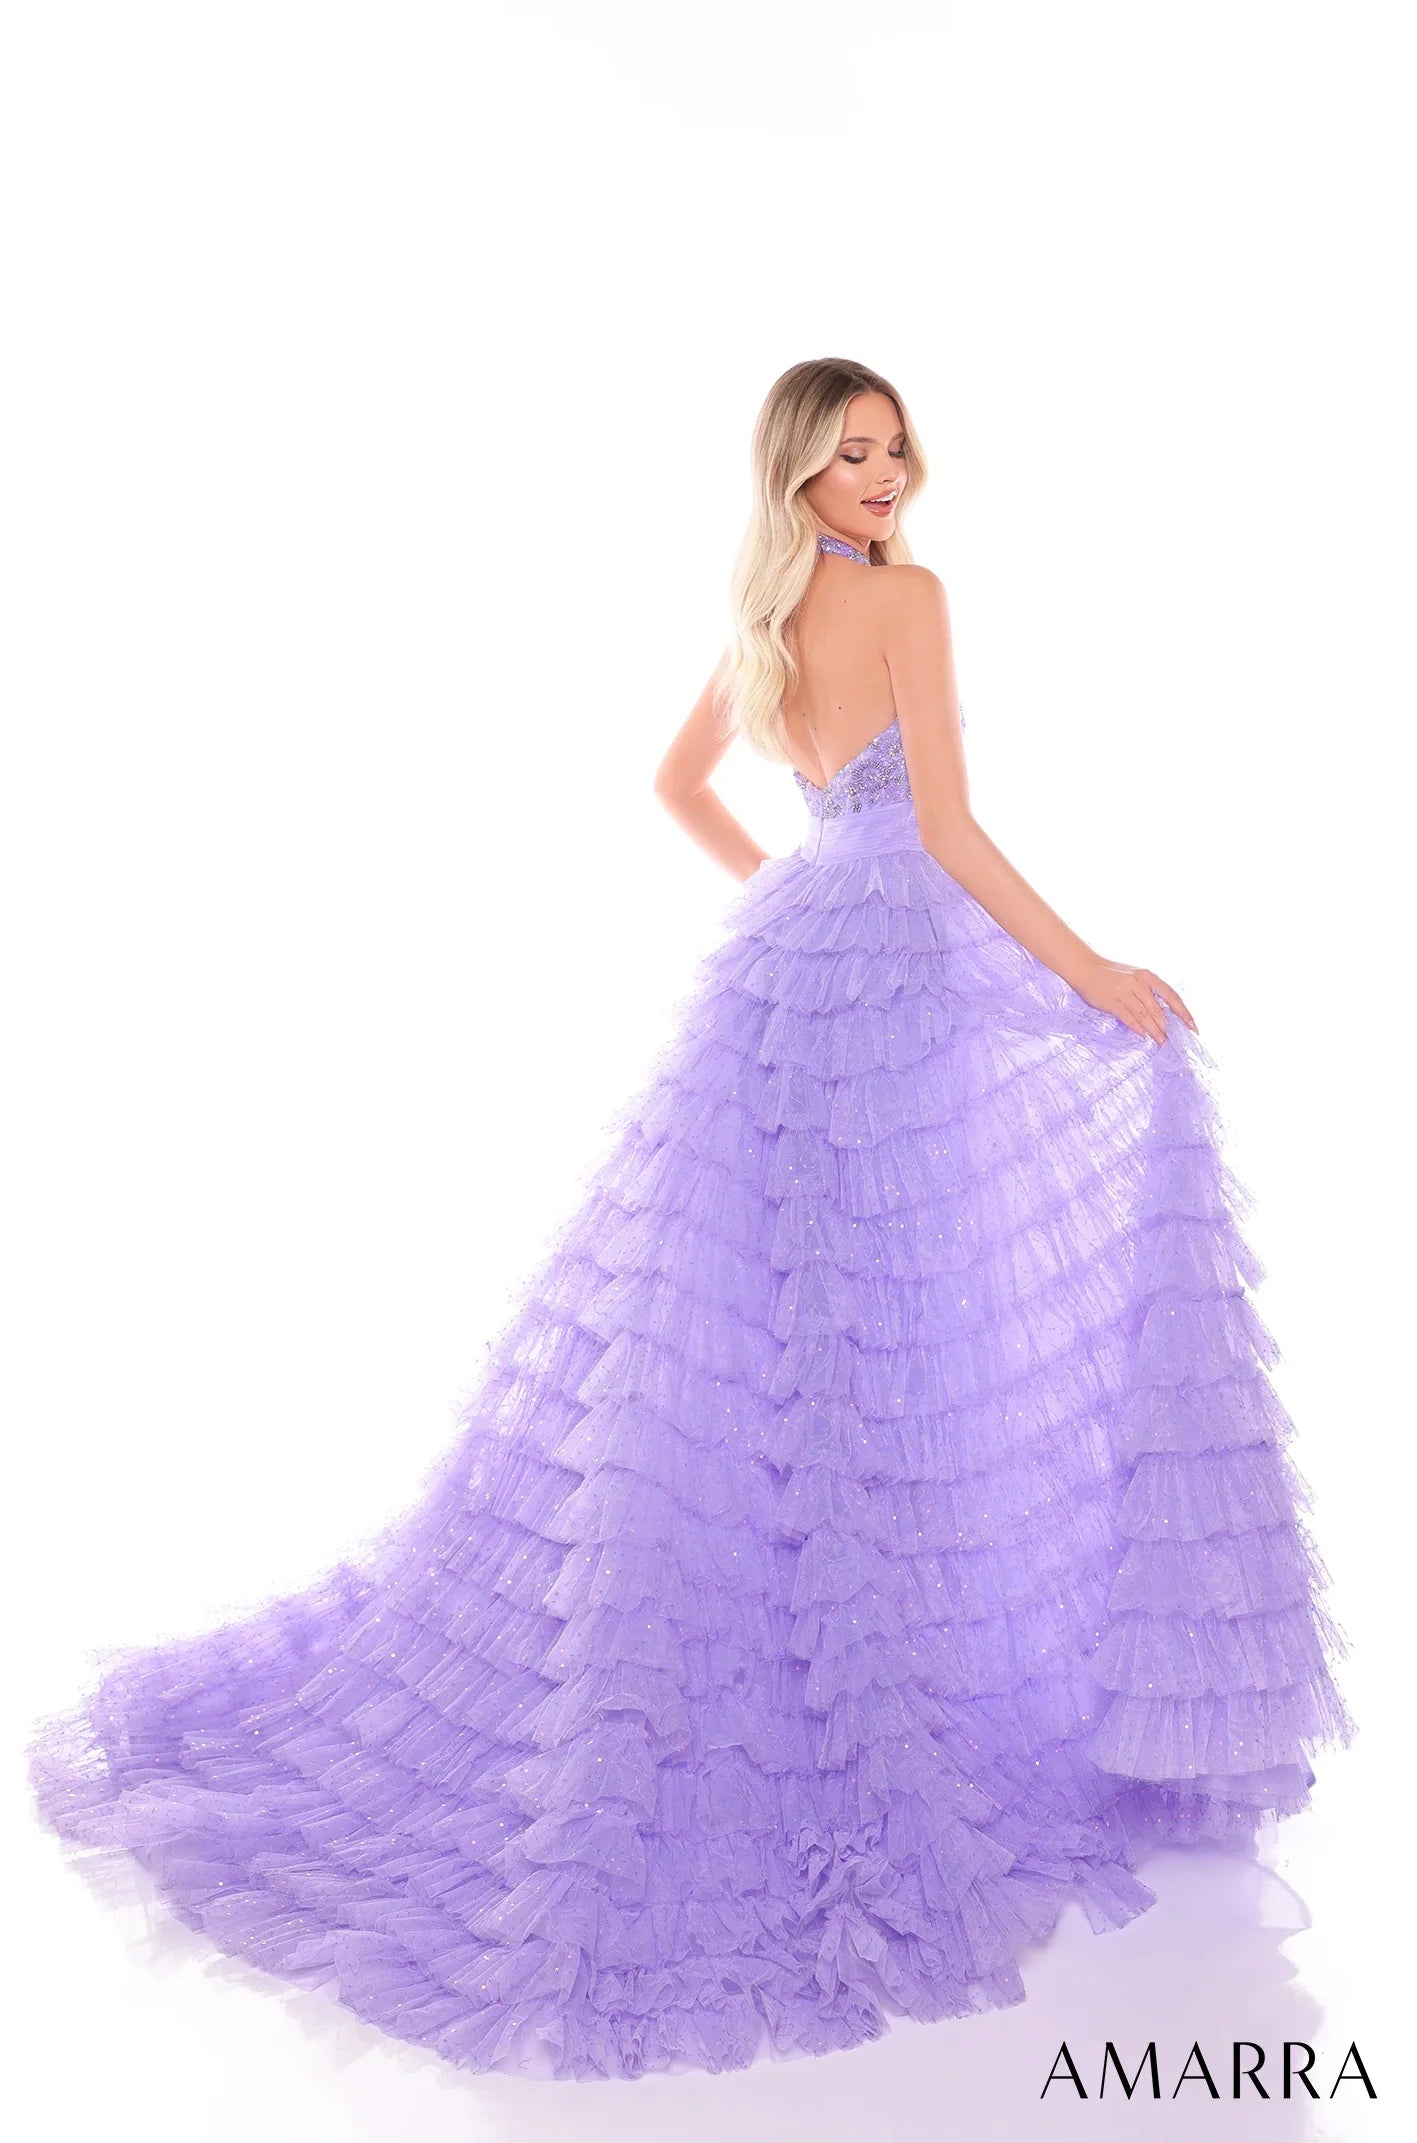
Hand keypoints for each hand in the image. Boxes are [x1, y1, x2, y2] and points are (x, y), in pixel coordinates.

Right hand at [1069, 956, 1196, 1043]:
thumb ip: (1147, 992)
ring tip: (1161, 1042)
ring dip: (1154, 1031)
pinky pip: (1127, 1017)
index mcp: (1147, 976)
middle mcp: (1138, 983)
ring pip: (1144, 1015)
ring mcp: (1124, 991)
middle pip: (1158, 1010)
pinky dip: (1137, 1027)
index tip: (1192, 1026)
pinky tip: (1143, 1035)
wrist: (1085, 967)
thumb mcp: (1134, 977)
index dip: (1183, 1013)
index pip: (1172, 996)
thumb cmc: (1110, 974)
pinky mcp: (1111, 1001)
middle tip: (1173, 1041)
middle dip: (1167, 1027)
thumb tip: (1162, 1014)